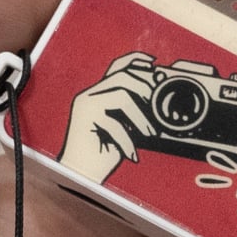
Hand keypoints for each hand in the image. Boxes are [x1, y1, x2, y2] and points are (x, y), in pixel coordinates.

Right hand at [59, 52, 161, 179]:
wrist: (79, 176)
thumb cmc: (103, 153)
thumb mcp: (124, 127)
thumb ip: (134, 111)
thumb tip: (157, 102)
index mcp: (98, 93)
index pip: (117, 67)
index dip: (136, 60)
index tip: (154, 62)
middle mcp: (89, 95)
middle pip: (122, 76)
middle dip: (145, 88)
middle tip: (157, 109)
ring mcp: (85, 106)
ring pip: (121, 95)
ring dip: (141, 116)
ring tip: (150, 134)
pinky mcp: (84, 120)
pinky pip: (114, 124)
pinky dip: (127, 140)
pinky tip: (132, 154)